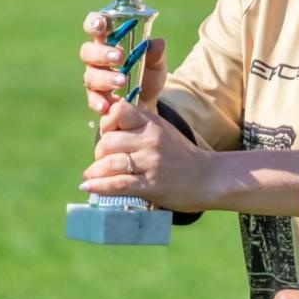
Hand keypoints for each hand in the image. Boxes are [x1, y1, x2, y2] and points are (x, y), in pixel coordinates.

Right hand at [79, 13, 166, 115]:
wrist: (148, 103)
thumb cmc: (147, 74)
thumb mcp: (156, 63)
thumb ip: (156, 52)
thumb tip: (156, 43)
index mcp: (109, 41)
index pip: (95, 26)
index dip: (94, 23)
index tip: (101, 25)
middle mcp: (97, 58)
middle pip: (87, 51)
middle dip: (102, 53)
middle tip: (119, 57)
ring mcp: (94, 78)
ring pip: (91, 75)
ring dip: (106, 78)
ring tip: (123, 81)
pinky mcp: (97, 98)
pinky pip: (92, 99)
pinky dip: (98, 101)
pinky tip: (106, 105)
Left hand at [81, 97, 211, 211]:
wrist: (210, 178)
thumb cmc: (182, 156)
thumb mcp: (162, 131)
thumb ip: (139, 126)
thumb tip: (106, 127)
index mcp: (152, 123)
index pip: (118, 111)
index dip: (107, 122)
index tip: (108, 133)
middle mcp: (151, 140)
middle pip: (108, 141)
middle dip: (99, 153)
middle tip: (102, 161)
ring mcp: (151, 163)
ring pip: (110, 163)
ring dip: (95, 172)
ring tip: (91, 177)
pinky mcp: (152, 185)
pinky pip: (118, 184)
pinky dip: (99, 187)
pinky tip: (88, 187)